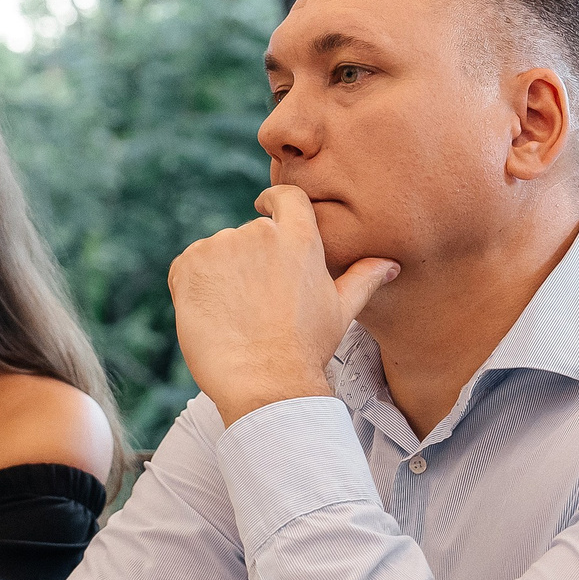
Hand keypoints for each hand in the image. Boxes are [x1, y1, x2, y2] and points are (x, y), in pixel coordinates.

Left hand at [168, 185, 397, 424]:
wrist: (265, 383)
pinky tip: (214, 315)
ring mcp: (219, 248)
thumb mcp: (341, 311)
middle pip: (250, 233)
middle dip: (250, 260)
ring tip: (237, 314)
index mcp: (299, 238)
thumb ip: (363, 278)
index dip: (274, 201)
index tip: (266, 207)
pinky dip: (195, 286)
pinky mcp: (188, 267)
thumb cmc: (306, 349)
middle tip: (257, 302)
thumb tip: (390, 264)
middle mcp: (258, 233)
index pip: (286, 196)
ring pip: (218, 251)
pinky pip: (188, 267)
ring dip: (222, 273)